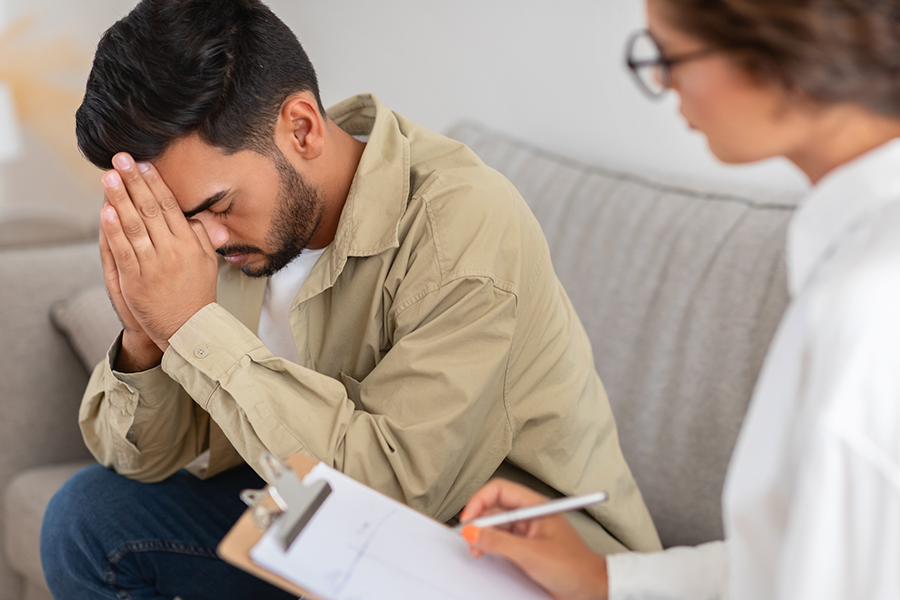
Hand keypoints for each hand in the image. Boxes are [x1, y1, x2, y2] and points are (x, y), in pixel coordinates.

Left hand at [99, 152, 217, 353]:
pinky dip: (113, 230)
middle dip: (134, 182)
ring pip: (134, 226)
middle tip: (121, 159)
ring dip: (120, 198)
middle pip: (149, 209)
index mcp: (190, 244)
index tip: (144, 165)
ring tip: (109, 177)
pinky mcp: (136, 281)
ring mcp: (153, 265)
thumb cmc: (197, 296)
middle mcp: (172, 251)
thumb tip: (193, 215)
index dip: (155, 183)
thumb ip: (200, 237)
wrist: (188, 330)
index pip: (169, 206)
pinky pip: (123, 251)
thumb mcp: (208, 264)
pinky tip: (106, 211)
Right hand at [460, 479, 608, 599]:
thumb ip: (499, 542)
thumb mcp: (532, 554)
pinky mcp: (525, 550)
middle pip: (494, 509)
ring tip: (478, 550)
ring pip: (496, 528)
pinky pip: (501, 543)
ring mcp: (527, 534)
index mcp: (536, 506)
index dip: (480, 500)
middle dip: (478, 523)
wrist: (591, 590)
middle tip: (470, 539)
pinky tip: (487, 555)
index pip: (500, 490)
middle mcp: (530, 517)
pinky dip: (490, 549)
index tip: (468, 519)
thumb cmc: (576, 568)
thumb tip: (472, 532)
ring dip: (483, 537)